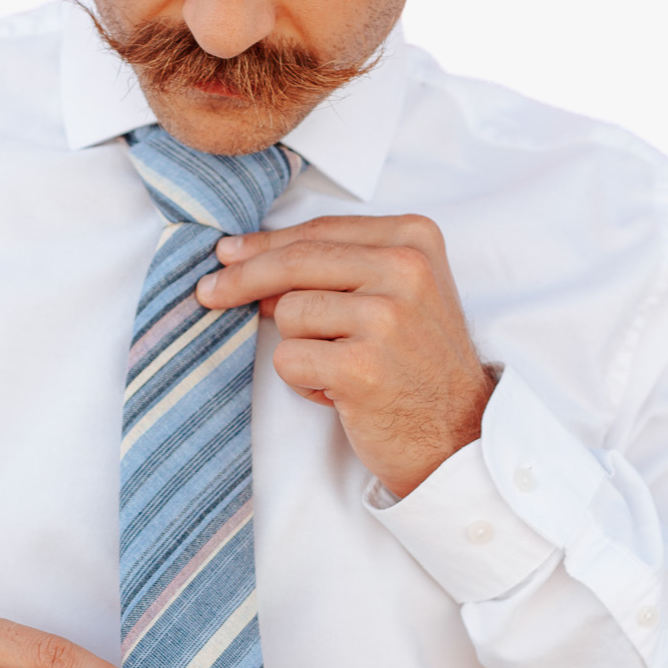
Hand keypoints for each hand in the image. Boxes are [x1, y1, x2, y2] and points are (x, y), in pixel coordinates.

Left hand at [196, 214, 494, 499]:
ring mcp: (386, 318)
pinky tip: (340, 393)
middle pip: (295, 262)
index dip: (264, 244)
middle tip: (210, 292)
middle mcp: (406, 270)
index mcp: (415, 239)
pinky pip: (289, 359)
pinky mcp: (361, 366)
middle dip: (243, 279)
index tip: (227, 254)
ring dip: (300, 347)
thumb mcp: (397, 293)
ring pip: (288, 313)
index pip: (319, 231)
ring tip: (341, 367)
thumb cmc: (417, 364)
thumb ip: (337, 266)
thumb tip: (242, 258)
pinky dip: (304, 382)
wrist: (458, 435)